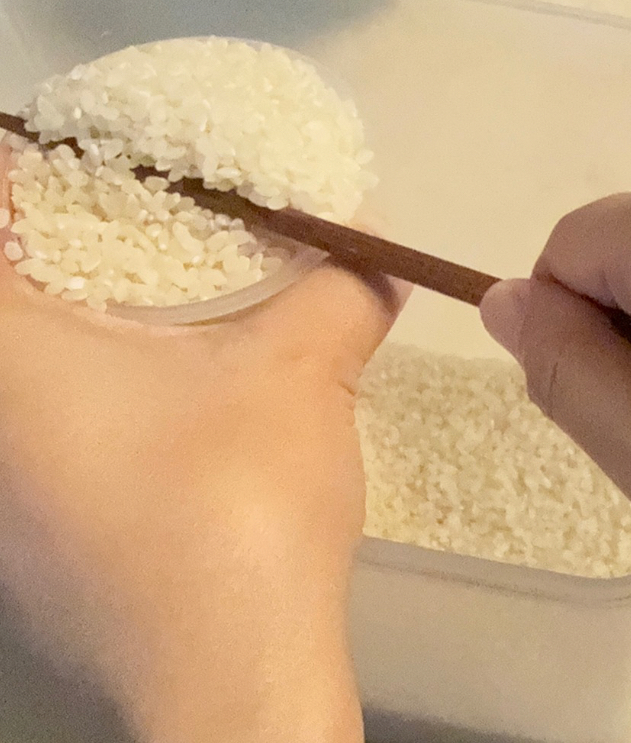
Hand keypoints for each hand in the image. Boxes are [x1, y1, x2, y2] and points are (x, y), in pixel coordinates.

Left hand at [0, 147, 403, 742]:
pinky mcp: (24, 549)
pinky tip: (160, 410)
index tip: (90, 158)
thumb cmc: (243, 512)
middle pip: (4, 293)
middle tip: (141, 225)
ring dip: (75, 324)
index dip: (25, 168)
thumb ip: (340, 291)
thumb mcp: (302, 374)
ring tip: (159, 307)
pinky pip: (36, 433)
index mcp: (5, 354)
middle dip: (59, 244)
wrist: (234, 684)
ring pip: (18, 371)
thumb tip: (382, 255)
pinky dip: (82, 395)